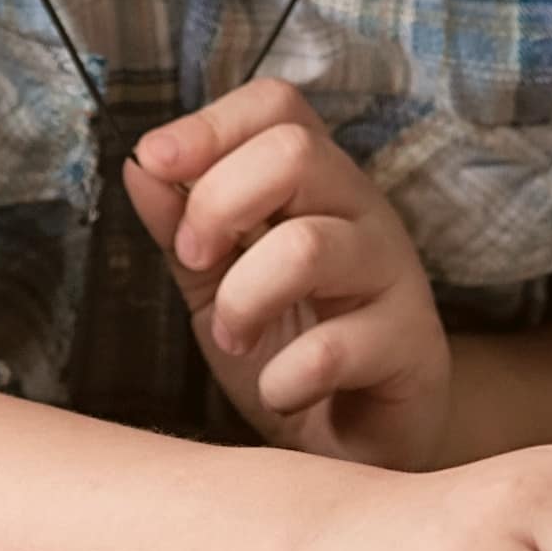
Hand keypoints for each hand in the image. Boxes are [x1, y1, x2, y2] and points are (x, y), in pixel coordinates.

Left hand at [124, 77, 450, 468]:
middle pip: (296, 150)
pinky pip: (336, 347)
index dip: (211, 123)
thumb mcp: (220, 286)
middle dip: (218, 203)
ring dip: (243, 298)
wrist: (365, 444)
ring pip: (310, 244)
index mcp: (317, 186)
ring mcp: (393, 274)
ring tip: (233, 339)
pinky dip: (286, 378)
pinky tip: (281, 392)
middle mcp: (362, 213)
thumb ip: (184, 229)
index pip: (278, 106)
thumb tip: (140, 165)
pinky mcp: (411, 345)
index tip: (157, 163)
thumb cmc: (292, 349)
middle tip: (193, 261)